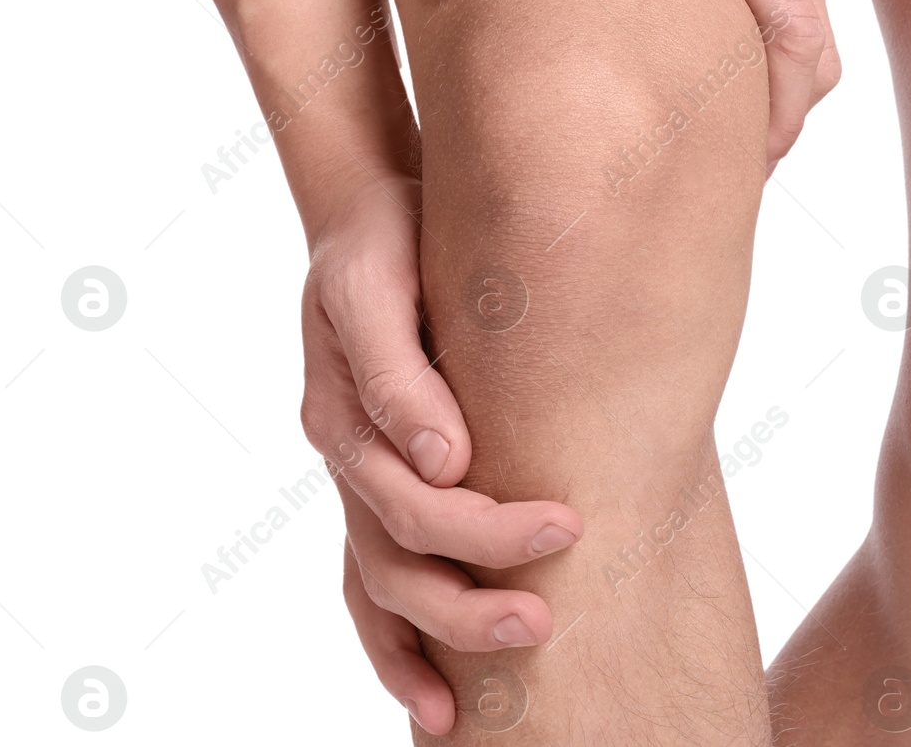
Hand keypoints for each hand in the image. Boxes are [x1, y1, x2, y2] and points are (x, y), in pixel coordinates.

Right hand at [299, 170, 582, 732]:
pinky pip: (371, 581)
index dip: (485, 528)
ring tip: (499, 682)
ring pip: (380, 586)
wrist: (372, 213)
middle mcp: (347, 457)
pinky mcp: (379, 478)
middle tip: (550, 619)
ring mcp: (358, 475)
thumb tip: (445, 462)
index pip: (412, 502)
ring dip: (439, 638)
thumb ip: (399, 371)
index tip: (567, 526)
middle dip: (474, 597)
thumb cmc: (380, 240)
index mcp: (343, 413)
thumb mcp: (376, 283)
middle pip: (399, 557)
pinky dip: (396, 646)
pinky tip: (438, 706)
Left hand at [422, 0, 839, 171]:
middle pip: (817, 56)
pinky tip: (717, 33)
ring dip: (779, 75)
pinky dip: (778, 28)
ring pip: (815, 22)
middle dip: (780, 118)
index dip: (777, 119)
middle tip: (723, 165)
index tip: (741, 167)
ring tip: (717, 116)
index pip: (793, 48)